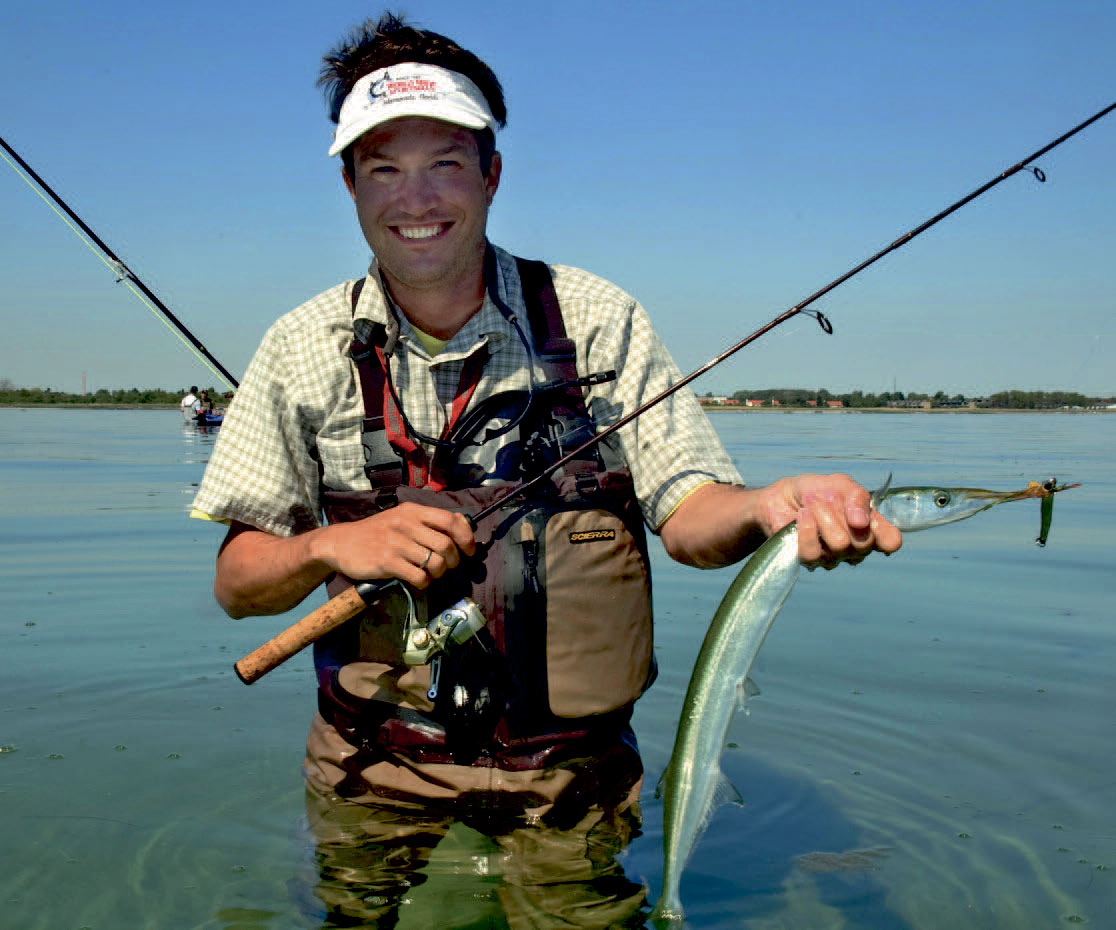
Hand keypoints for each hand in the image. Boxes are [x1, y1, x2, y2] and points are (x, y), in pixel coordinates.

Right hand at [312, 502, 475, 588]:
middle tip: (448, 566)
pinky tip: (418, 581)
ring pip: (435, 562)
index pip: (450, 520)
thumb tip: (463, 523)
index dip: (466, 537)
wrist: (340, 543)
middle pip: (446, 545)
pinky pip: (419, 577)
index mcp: (413, 511)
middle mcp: (405, 524)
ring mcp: (396, 543)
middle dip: (453, 560)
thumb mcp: (402, 517)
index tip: (469, 550)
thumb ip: (430, 520)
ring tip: (431, 574)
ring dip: (439, 573)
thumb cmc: (377, 532)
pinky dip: (424, 583)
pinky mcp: (386, 562)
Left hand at [760, 473, 901, 569]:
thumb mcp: (839, 484)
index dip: (885, 535)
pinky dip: (807, 530)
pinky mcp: (810, 560)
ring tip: (811, 505)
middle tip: (826, 498)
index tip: (865, 519)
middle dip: (841, 514)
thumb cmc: (814, 491)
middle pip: (863, 542)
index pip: (890, 541)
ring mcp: (834, 557)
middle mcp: (855, 546)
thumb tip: (862, 522)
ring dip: (823, 518)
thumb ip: (857, 497)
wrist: (781, 497)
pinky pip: (814, 553)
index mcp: (869, 526)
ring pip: (840, 546)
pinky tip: (801, 516)